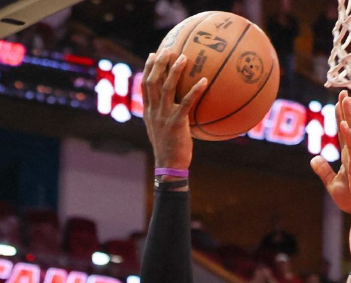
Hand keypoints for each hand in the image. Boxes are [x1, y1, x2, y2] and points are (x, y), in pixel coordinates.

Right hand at [140, 48, 207, 170]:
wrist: (169, 166)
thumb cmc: (171, 150)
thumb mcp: (164, 131)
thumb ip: (167, 117)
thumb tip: (180, 109)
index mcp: (149, 112)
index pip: (145, 85)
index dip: (148, 68)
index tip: (153, 54)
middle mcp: (154, 111)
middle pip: (153, 81)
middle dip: (159, 63)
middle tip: (168, 49)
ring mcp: (163, 116)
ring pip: (167, 88)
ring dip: (175, 71)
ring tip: (184, 58)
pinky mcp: (176, 123)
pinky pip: (186, 103)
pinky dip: (195, 90)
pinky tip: (205, 81)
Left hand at [311, 92, 350, 221]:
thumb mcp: (331, 184)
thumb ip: (323, 170)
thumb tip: (314, 157)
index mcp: (348, 157)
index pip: (343, 133)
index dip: (341, 117)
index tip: (339, 101)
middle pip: (350, 127)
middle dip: (346, 110)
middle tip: (344, 92)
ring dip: (349, 116)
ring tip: (346, 100)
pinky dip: (349, 136)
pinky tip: (345, 124)